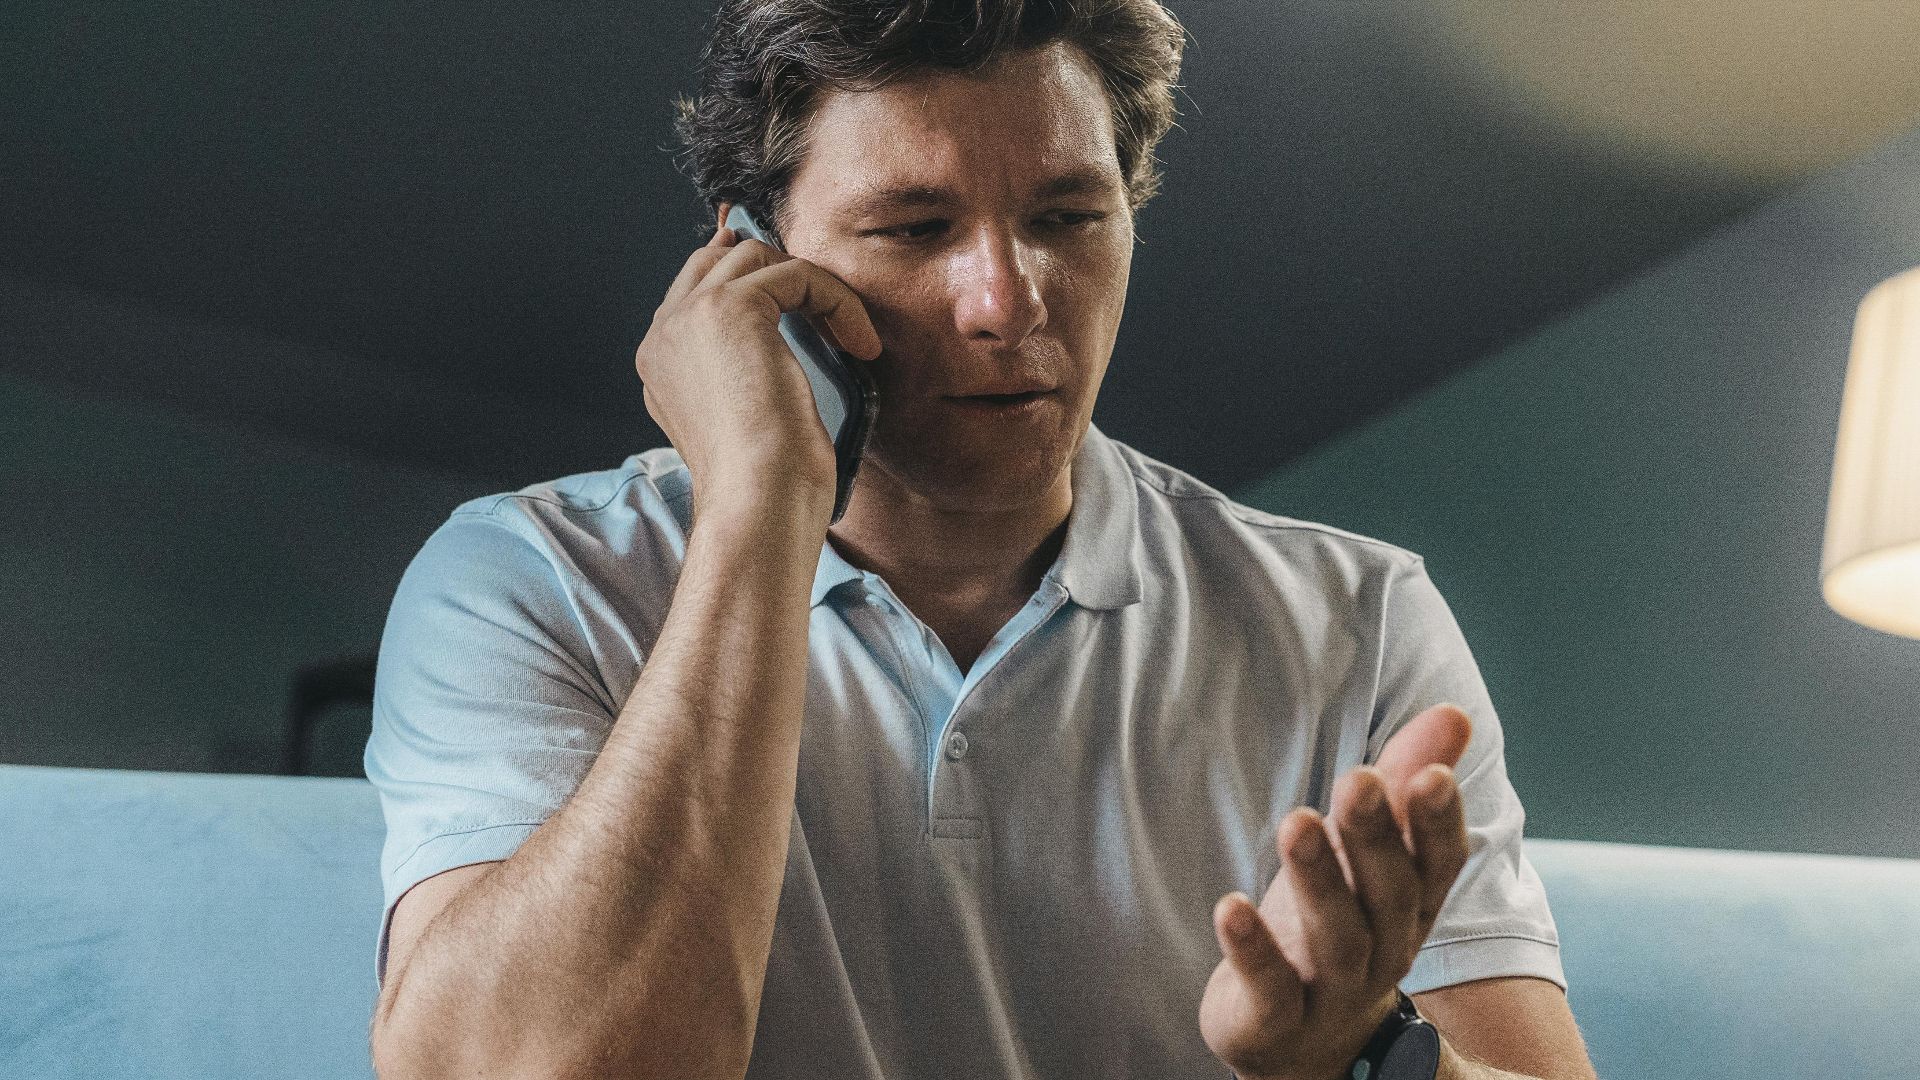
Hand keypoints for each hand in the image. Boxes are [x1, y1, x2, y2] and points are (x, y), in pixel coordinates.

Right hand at [633, 202, 882, 520]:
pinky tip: (860, 343)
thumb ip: (740, 376)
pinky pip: (794, 273)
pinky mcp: (729, 308)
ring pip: (754, 258)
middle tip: (826, 302)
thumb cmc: (763, 486)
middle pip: (715, 261)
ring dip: (811, 287)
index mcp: (660, 364)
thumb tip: (773, 349)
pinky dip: (836, 300)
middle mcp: (663, 335)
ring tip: (849, 335)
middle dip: (772, 270)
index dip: (747, 284)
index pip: (694, 294)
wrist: (756, 501)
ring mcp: (688, 317)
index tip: (796, 289)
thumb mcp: (743, 424)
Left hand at [1198, 703, 1474, 1079]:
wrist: (1306, 1047)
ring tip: (1297, 822)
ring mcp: (1331, 989)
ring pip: (1335, 937)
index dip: (1437, 823)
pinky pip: (1269, 986)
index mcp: (1409, 904)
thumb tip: (1454, 712)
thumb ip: (1404, 782)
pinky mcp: (1275, 1018)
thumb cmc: (1341, 925)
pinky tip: (1229, 905)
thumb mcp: (1370, 855)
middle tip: (1356, 780)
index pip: (1436, 863)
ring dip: (1316, 880)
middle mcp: (1383, 948)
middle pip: (1387, 893)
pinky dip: (1252, 948)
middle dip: (1375, 837)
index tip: (1433, 775)